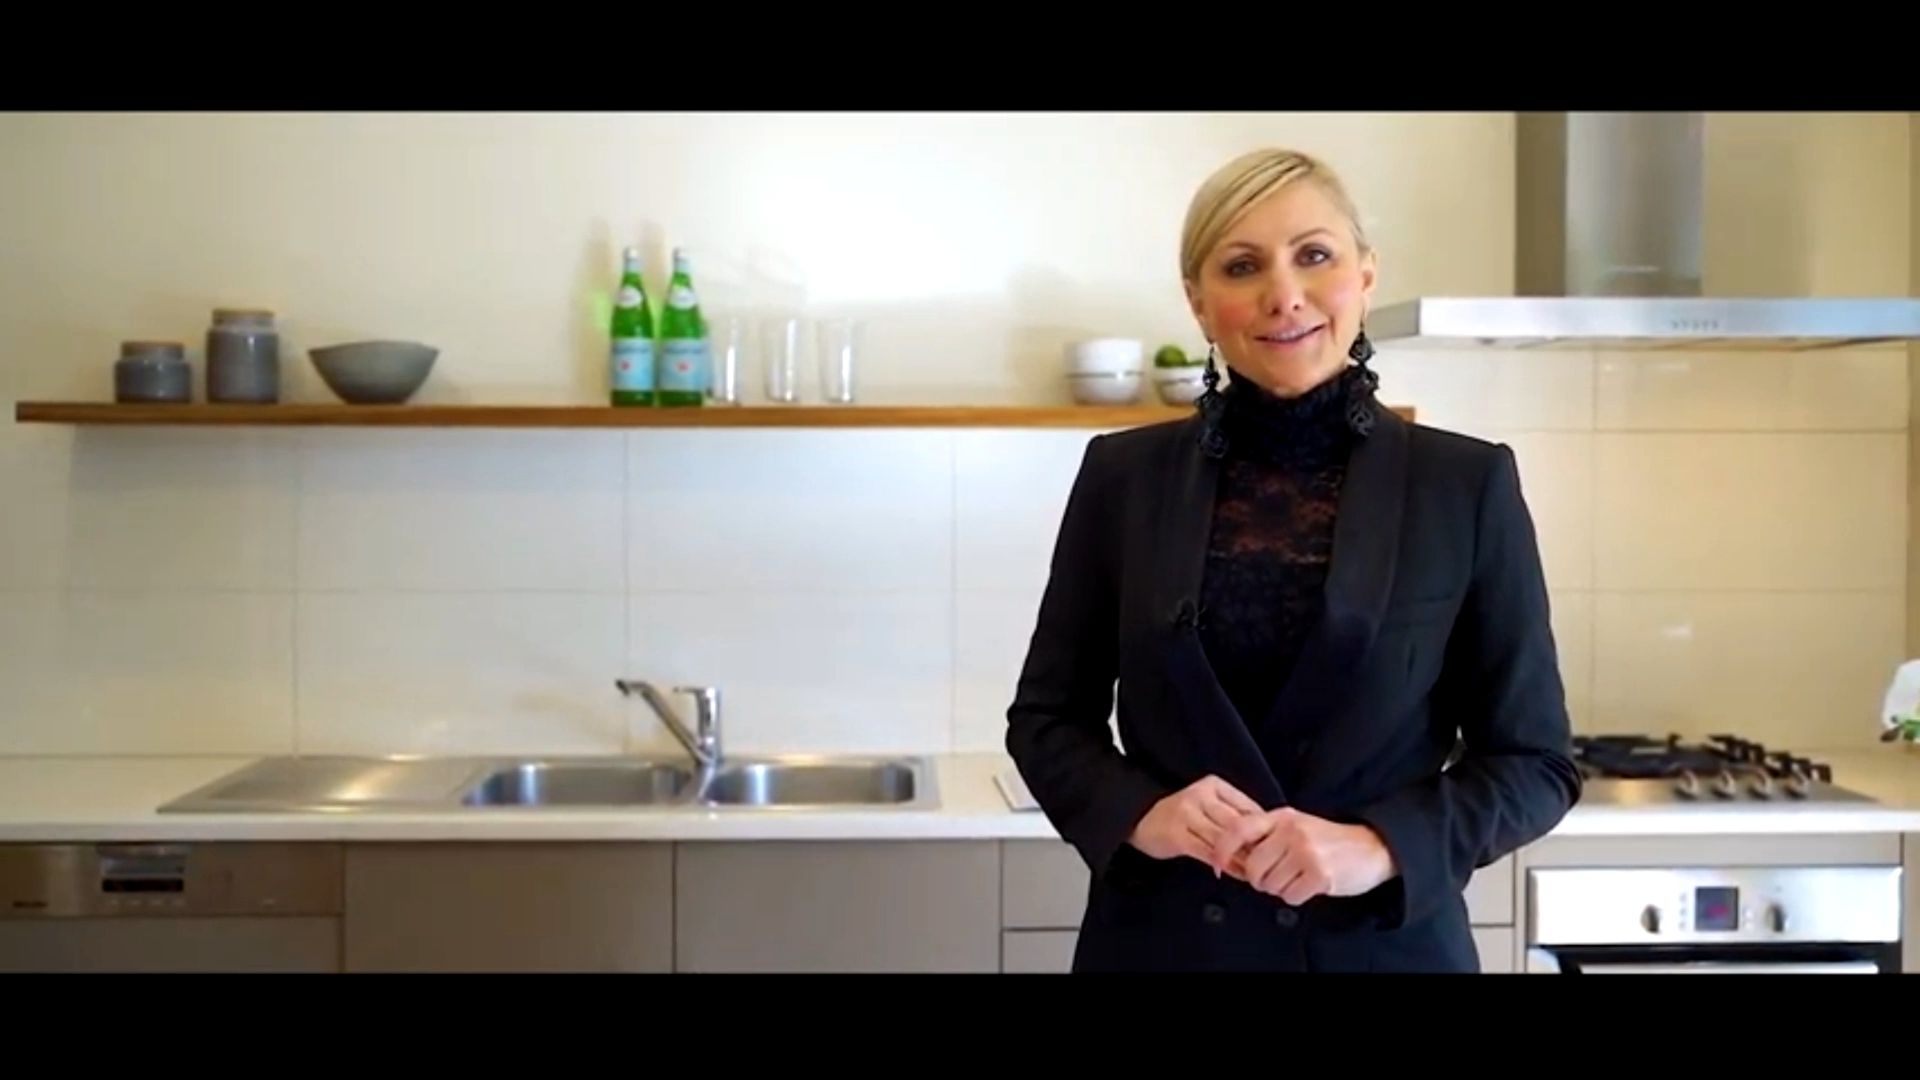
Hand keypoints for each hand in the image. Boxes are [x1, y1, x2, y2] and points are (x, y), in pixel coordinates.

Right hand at [1127, 775, 1264, 873]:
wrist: (1137, 817)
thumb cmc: (1178, 815)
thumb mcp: (1207, 804)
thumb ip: (1232, 815)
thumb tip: (1265, 836)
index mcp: (1214, 785)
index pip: (1248, 808)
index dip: (1264, 831)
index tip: (1273, 848)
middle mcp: (1201, 796)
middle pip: (1238, 824)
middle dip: (1254, 847)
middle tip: (1267, 865)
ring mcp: (1187, 814)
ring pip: (1225, 840)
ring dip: (1241, 859)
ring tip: (1252, 873)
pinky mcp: (1177, 834)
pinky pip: (1208, 853)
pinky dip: (1223, 865)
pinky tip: (1230, 872)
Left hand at [1212, 807, 1396, 904]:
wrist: (1371, 848)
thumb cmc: (1329, 840)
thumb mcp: (1297, 824)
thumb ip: (1268, 834)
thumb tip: (1236, 855)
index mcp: (1281, 817)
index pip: (1238, 829)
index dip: (1222, 850)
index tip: (1217, 865)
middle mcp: (1291, 832)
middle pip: (1252, 867)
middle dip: (1259, 880)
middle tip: (1274, 878)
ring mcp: (1306, 852)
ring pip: (1270, 885)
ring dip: (1279, 889)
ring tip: (1296, 878)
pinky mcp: (1319, 875)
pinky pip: (1290, 897)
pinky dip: (1295, 897)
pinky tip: (1308, 886)